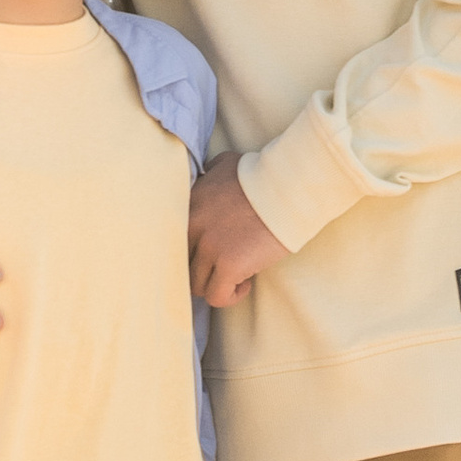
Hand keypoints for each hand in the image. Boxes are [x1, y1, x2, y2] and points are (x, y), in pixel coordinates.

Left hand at [188, 153, 291, 308]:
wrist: (287, 188)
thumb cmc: (261, 175)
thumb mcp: (226, 164)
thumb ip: (208, 173)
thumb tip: (206, 177)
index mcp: (190, 204)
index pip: (172, 240)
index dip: (191, 250)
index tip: (209, 252)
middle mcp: (193, 226)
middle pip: (180, 265)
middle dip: (199, 270)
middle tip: (220, 268)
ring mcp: (210, 247)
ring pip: (196, 285)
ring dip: (215, 284)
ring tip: (235, 275)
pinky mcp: (229, 265)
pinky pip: (217, 296)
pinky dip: (230, 295)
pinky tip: (245, 283)